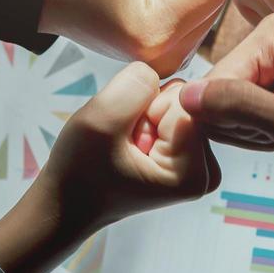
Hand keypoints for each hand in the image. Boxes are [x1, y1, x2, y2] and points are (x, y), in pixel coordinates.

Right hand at [0, 63, 220, 272]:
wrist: (66, 202)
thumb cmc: (78, 171)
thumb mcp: (100, 120)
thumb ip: (135, 85)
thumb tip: (156, 70)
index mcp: (194, 174)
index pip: (182, 102)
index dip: (143, 109)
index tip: (122, 142)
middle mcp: (207, 172)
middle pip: (183, 102)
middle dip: (144, 112)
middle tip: (120, 144)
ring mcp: (199, 164)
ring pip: (173, 104)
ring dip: (141, 116)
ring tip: (121, 146)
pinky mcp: (186, 156)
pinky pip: (168, 112)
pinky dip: (143, 121)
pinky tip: (128, 145)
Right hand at [180, 10, 273, 200]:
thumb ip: (239, 106)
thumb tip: (185, 96)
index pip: (213, 81)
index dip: (231, 120)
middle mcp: (272, 36)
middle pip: (215, 91)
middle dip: (241, 125)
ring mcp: (272, 60)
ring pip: (223, 106)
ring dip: (250, 133)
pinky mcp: (273, 83)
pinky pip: (238, 112)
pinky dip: (257, 134)